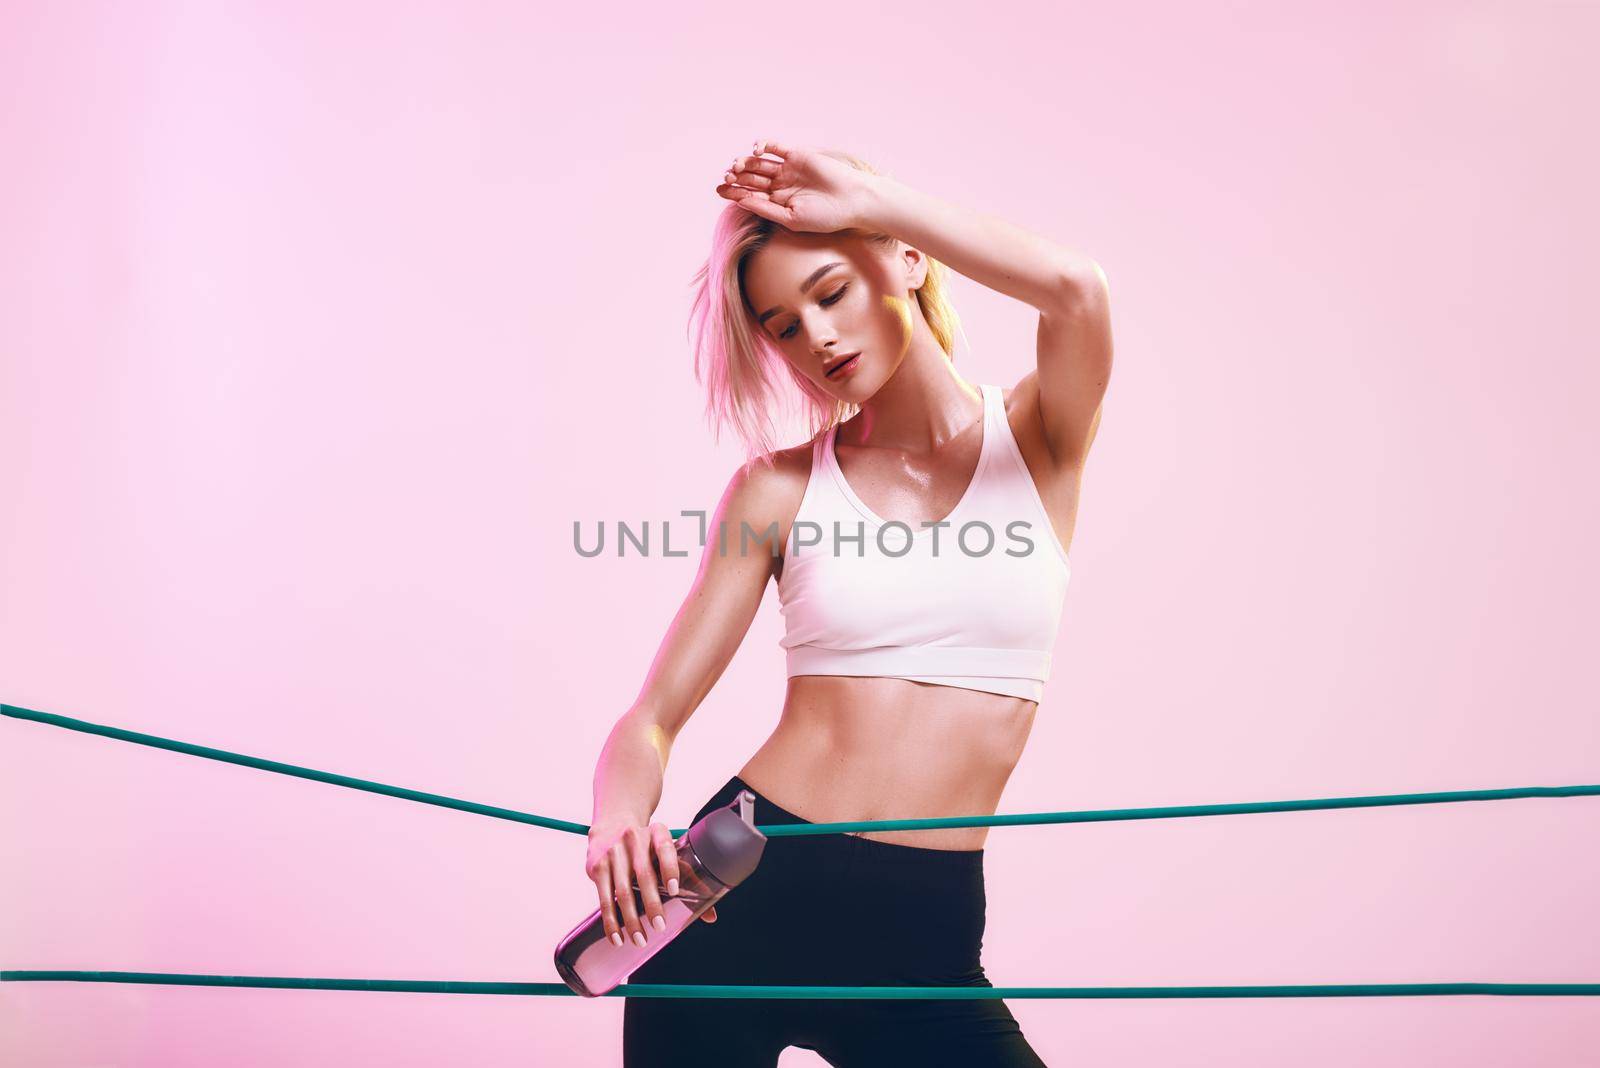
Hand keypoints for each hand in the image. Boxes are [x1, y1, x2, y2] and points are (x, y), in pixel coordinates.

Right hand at [585, 818, 716, 950]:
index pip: (665, 848)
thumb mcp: (666, 851)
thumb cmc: (646, 845)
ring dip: (631, 919)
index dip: (670, 868)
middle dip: (651, 903)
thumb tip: (710, 915)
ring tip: (640, 939)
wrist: (611, 825)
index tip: (674, 890)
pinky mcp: (597, 867)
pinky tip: (618, 937)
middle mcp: (634, 839)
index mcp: (657, 833)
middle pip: (643, 874)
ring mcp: (613, 853)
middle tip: (660, 926)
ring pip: (622, 891)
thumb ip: (688, 878)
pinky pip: (604, 899)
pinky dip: (611, 921)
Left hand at [715, 138, 875, 233]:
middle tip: (726, 176)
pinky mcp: (797, 155)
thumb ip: (766, 209)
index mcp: (777, 203)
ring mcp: (788, 170)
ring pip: (759, 163)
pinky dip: (763, 146)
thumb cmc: (825, 216)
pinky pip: (775, 148)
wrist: (851, 200)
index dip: (733, 192)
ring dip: (745, 162)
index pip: (749, 195)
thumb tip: (740, 201)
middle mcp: (780, 186)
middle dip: (736, 177)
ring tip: (736, 166)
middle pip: (751, 178)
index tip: (719, 189)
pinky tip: (755, 150)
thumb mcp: (791, 218)